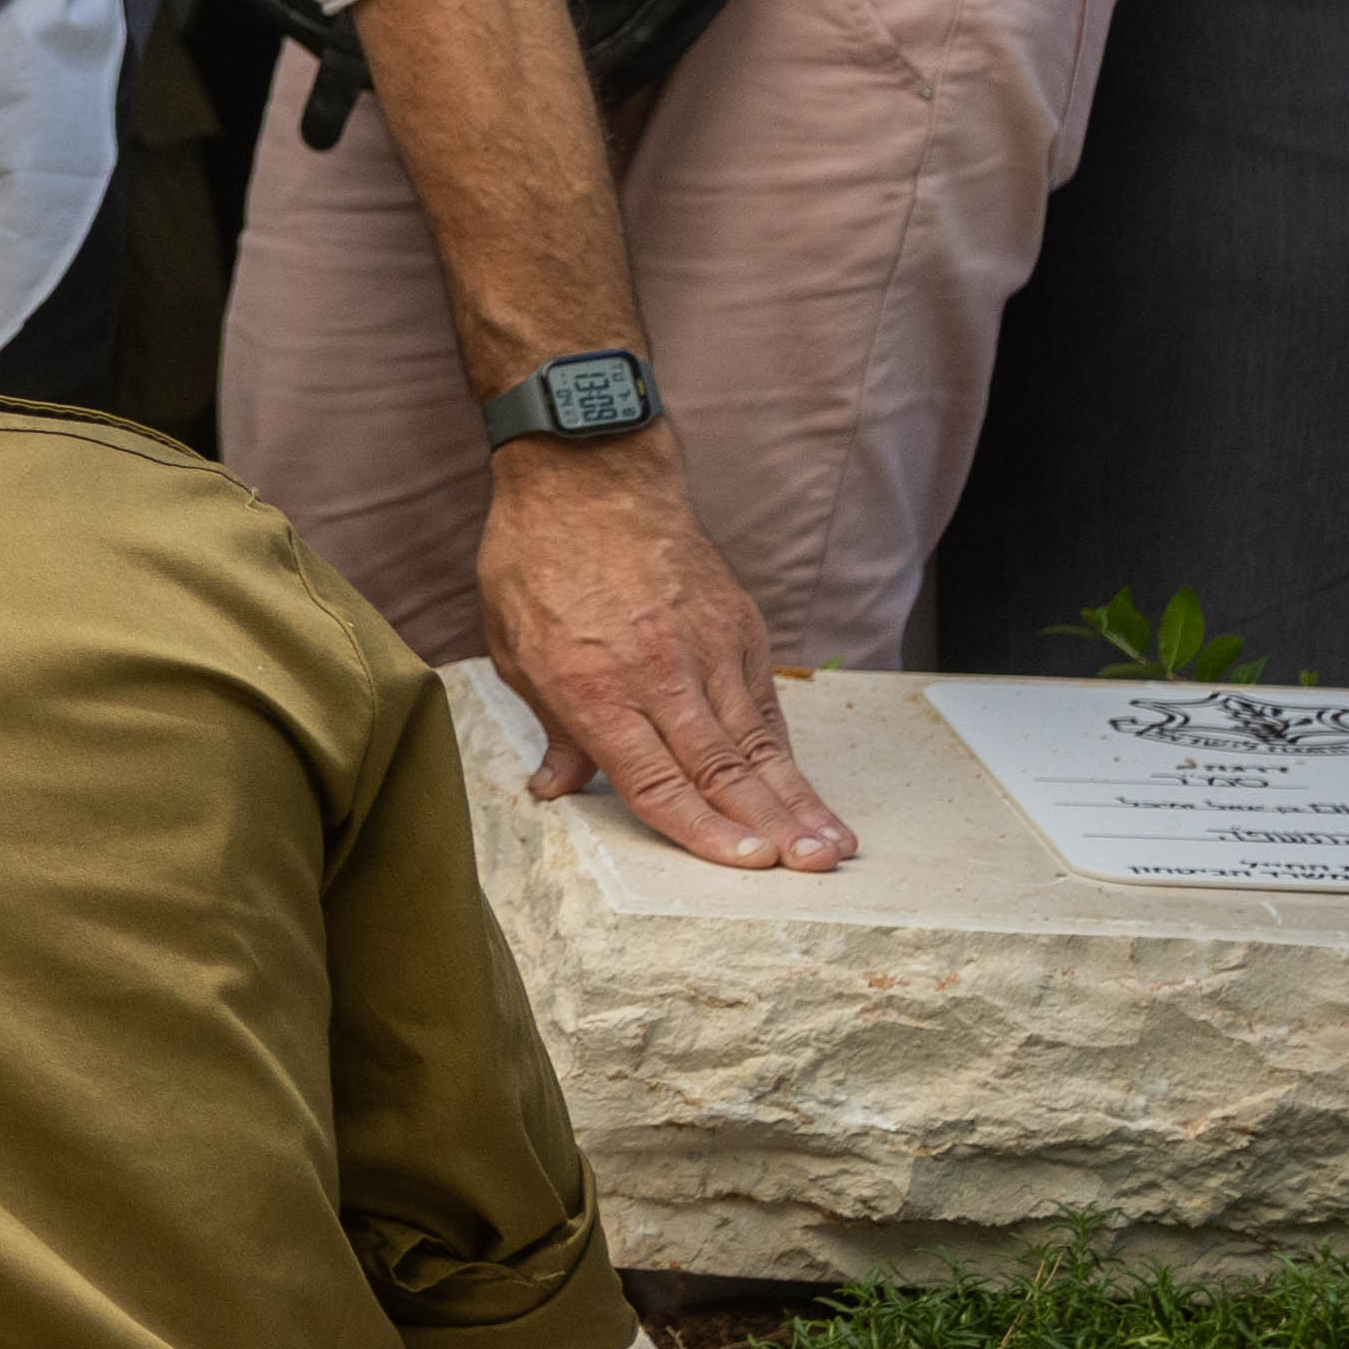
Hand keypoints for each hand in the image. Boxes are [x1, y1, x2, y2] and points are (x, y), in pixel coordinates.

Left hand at [474, 441, 849, 868]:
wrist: (589, 479)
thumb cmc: (536, 564)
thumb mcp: (514, 651)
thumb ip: (553, 727)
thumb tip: (557, 789)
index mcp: (594, 688)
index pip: (657, 780)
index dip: (701, 829)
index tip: (743, 864)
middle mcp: (658, 673)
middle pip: (722, 767)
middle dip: (771, 826)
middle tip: (815, 870)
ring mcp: (706, 646)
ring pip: (758, 738)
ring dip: (797, 796)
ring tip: (833, 845)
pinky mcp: (737, 623)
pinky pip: (763, 700)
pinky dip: (784, 748)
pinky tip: (805, 786)